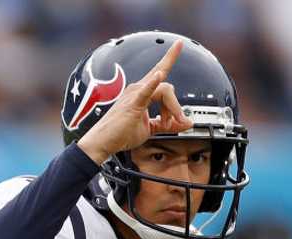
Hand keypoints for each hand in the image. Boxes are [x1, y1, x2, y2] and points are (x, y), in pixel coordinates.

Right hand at [77, 39, 193, 163]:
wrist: (103, 142)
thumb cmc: (121, 134)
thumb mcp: (151, 129)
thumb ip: (169, 125)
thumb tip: (187, 123)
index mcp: (142, 91)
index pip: (160, 72)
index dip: (170, 57)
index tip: (179, 43)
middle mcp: (138, 88)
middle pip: (168, 88)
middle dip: (176, 107)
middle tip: (178, 123)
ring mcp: (134, 94)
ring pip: (165, 90)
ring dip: (172, 109)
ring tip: (168, 124)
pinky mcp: (132, 103)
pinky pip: (146, 91)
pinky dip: (153, 83)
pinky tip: (158, 76)